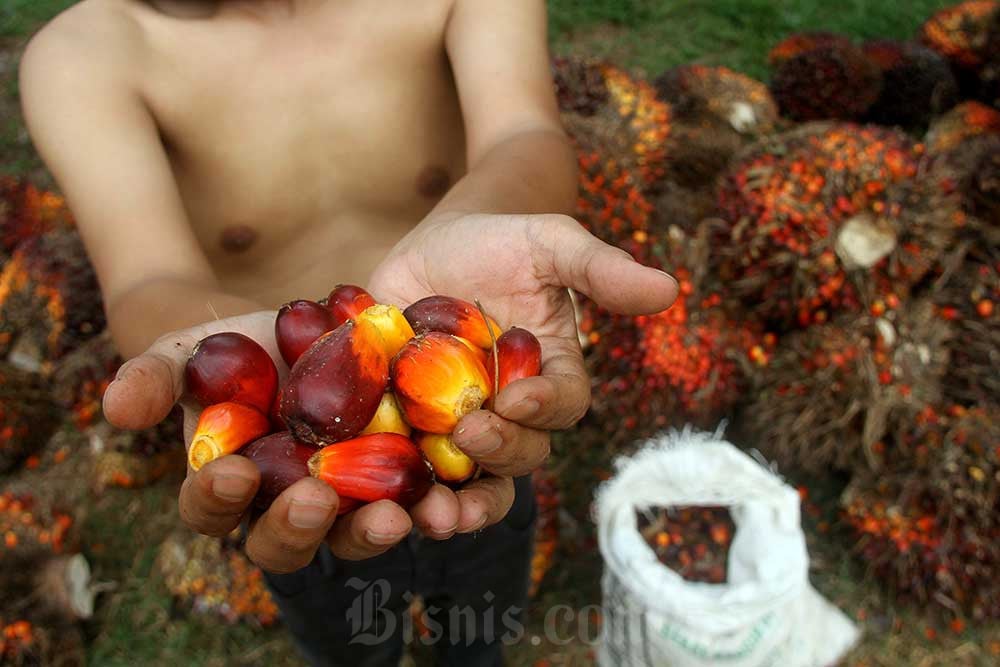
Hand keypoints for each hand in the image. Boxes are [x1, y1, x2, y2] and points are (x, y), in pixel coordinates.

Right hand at [102, 311, 412, 571]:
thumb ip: (153, 378)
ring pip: (359, 531)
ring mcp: (350, 498)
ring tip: (400, 514)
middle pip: (289, 541)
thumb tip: (115, 407)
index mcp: (229, 488)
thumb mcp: (188, 351)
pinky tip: (458, 495)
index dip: (217, 498)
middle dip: (300, 527)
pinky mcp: (405, 477)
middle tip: (316, 499)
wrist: (304, 327)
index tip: (233, 470)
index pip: (211, 509)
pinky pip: (423, 501)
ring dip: (377, 528)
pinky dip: (440, 503)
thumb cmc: (233, 348)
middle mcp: (288, 507)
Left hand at [368, 213, 677, 537]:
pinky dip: (396, 483)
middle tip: (469, 435)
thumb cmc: (504, 241)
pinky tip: (373, 493)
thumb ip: (600, 268)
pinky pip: (408, 464)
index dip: (546, 409)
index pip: (563, 406)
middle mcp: (510, 411)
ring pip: (469, 479)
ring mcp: (458, 422)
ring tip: (432, 512)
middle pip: (519, 453)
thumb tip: (669, 289)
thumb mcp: (550, 242)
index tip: (518, 398)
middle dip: (499, 453)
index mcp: (550, 375)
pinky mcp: (408, 424)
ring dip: (455, 503)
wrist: (439, 244)